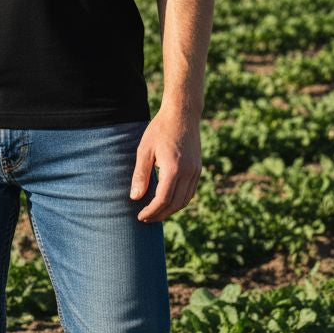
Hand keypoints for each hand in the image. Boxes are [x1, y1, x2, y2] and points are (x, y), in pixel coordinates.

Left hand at [129, 108, 201, 222]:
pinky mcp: (198, 169)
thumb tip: (135, 198)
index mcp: (173, 169)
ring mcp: (196, 171)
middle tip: (145, 219)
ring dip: (170, 210)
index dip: (151, 211)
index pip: (162, 200)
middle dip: (160, 215)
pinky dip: (179, 201)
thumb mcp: (145, 149)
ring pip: (185, 200)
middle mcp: (188, 173)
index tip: (140, 216)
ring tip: (155, 213)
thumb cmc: (160, 129)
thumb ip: (141, 174)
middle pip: (175, 204)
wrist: (182, 114)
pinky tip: (168, 201)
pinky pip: (190, 192)